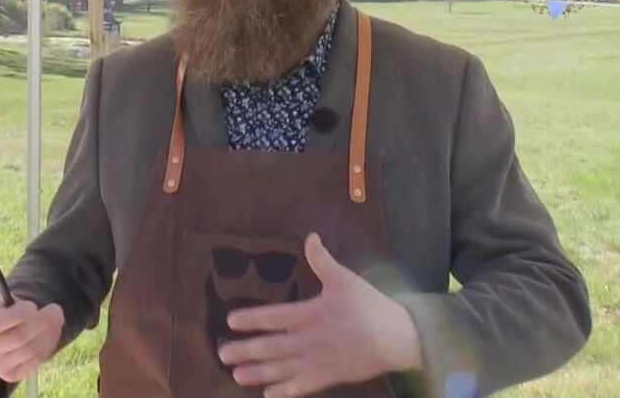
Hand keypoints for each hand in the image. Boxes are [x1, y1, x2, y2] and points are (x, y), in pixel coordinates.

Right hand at [0, 293, 63, 382]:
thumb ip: (9, 301)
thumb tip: (31, 308)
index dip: (18, 313)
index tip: (32, 306)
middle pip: (18, 337)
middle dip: (42, 321)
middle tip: (56, 309)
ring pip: (30, 350)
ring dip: (50, 332)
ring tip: (56, 318)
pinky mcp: (10, 375)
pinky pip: (35, 360)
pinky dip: (48, 345)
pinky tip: (51, 332)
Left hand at [216, 233, 421, 397]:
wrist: (397, 338)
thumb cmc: (370, 306)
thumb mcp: (345, 278)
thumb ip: (322, 260)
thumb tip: (310, 237)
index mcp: (311, 314)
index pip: (275, 317)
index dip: (252, 319)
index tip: (231, 321)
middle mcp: (309, 340)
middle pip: (272, 347)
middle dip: (246, 350)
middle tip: (222, 354)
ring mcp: (318, 361)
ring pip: (282, 368)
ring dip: (258, 372)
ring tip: (237, 375)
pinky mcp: (329, 377)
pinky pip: (302, 386)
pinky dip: (285, 391)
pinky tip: (269, 394)